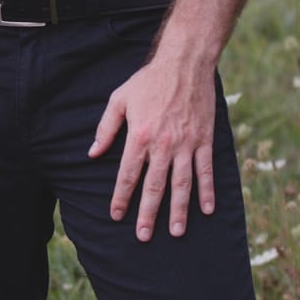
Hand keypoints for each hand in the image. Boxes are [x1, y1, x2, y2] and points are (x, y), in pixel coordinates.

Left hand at [88, 49, 216, 239]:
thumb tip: (92, 153)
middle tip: (143, 236)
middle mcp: (163, 144)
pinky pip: (206, 170)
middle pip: (154, 186)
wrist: (185, 64)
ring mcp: (186, 144)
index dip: (121, 198)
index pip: (128, 175)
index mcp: (139, 136)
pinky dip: (207, 191)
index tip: (117, 216)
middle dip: (148, 214)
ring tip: (176, 232)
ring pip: (182, 184)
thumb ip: (106, 129)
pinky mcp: (204, 140)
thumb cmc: (148, 81)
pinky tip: (207, 210)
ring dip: (178, 210)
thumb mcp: (119, 99)